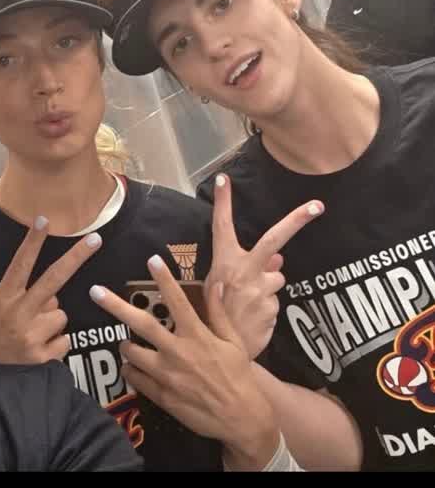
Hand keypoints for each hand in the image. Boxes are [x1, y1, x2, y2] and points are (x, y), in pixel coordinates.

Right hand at [0, 216, 101, 363]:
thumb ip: (24, 297)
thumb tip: (57, 290)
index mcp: (4, 299)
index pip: (20, 264)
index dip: (32, 242)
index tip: (44, 219)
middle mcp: (19, 313)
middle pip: (53, 278)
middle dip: (77, 256)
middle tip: (96, 238)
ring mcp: (31, 334)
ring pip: (62, 315)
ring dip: (53, 323)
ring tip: (32, 337)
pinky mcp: (42, 355)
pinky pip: (64, 339)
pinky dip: (56, 345)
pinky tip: (38, 352)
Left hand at [89, 255, 279, 469]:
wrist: (240, 418)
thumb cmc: (238, 375)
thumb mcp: (233, 341)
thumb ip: (219, 313)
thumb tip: (215, 284)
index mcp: (197, 335)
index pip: (177, 300)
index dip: (164, 278)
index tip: (152, 260)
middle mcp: (177, 351)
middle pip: (141, 324)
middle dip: (116, 306)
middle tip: (95, 292)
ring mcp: (166, 375)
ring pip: (131, 352)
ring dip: (125, 343)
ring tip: (127, 342)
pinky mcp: (160, 395)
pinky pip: (134, 378)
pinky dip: (129, 369)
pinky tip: (133, 366)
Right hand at [206, 174, 323, 358]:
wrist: (222, 353)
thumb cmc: (215, 316)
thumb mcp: (218, 288)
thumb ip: (247, 269)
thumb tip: (279, 259)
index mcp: (225, 263)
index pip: (222, 226)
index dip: (224, 202)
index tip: (225, 179)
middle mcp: (244, 271)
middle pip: (274, 239)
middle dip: (297, 220)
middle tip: (318, 205)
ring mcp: (260, 290)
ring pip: (276, 277)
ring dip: (268, 287)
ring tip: (248, 305)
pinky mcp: (272, 307)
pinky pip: (276, 300)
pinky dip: (268, 306)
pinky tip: (254, 317)